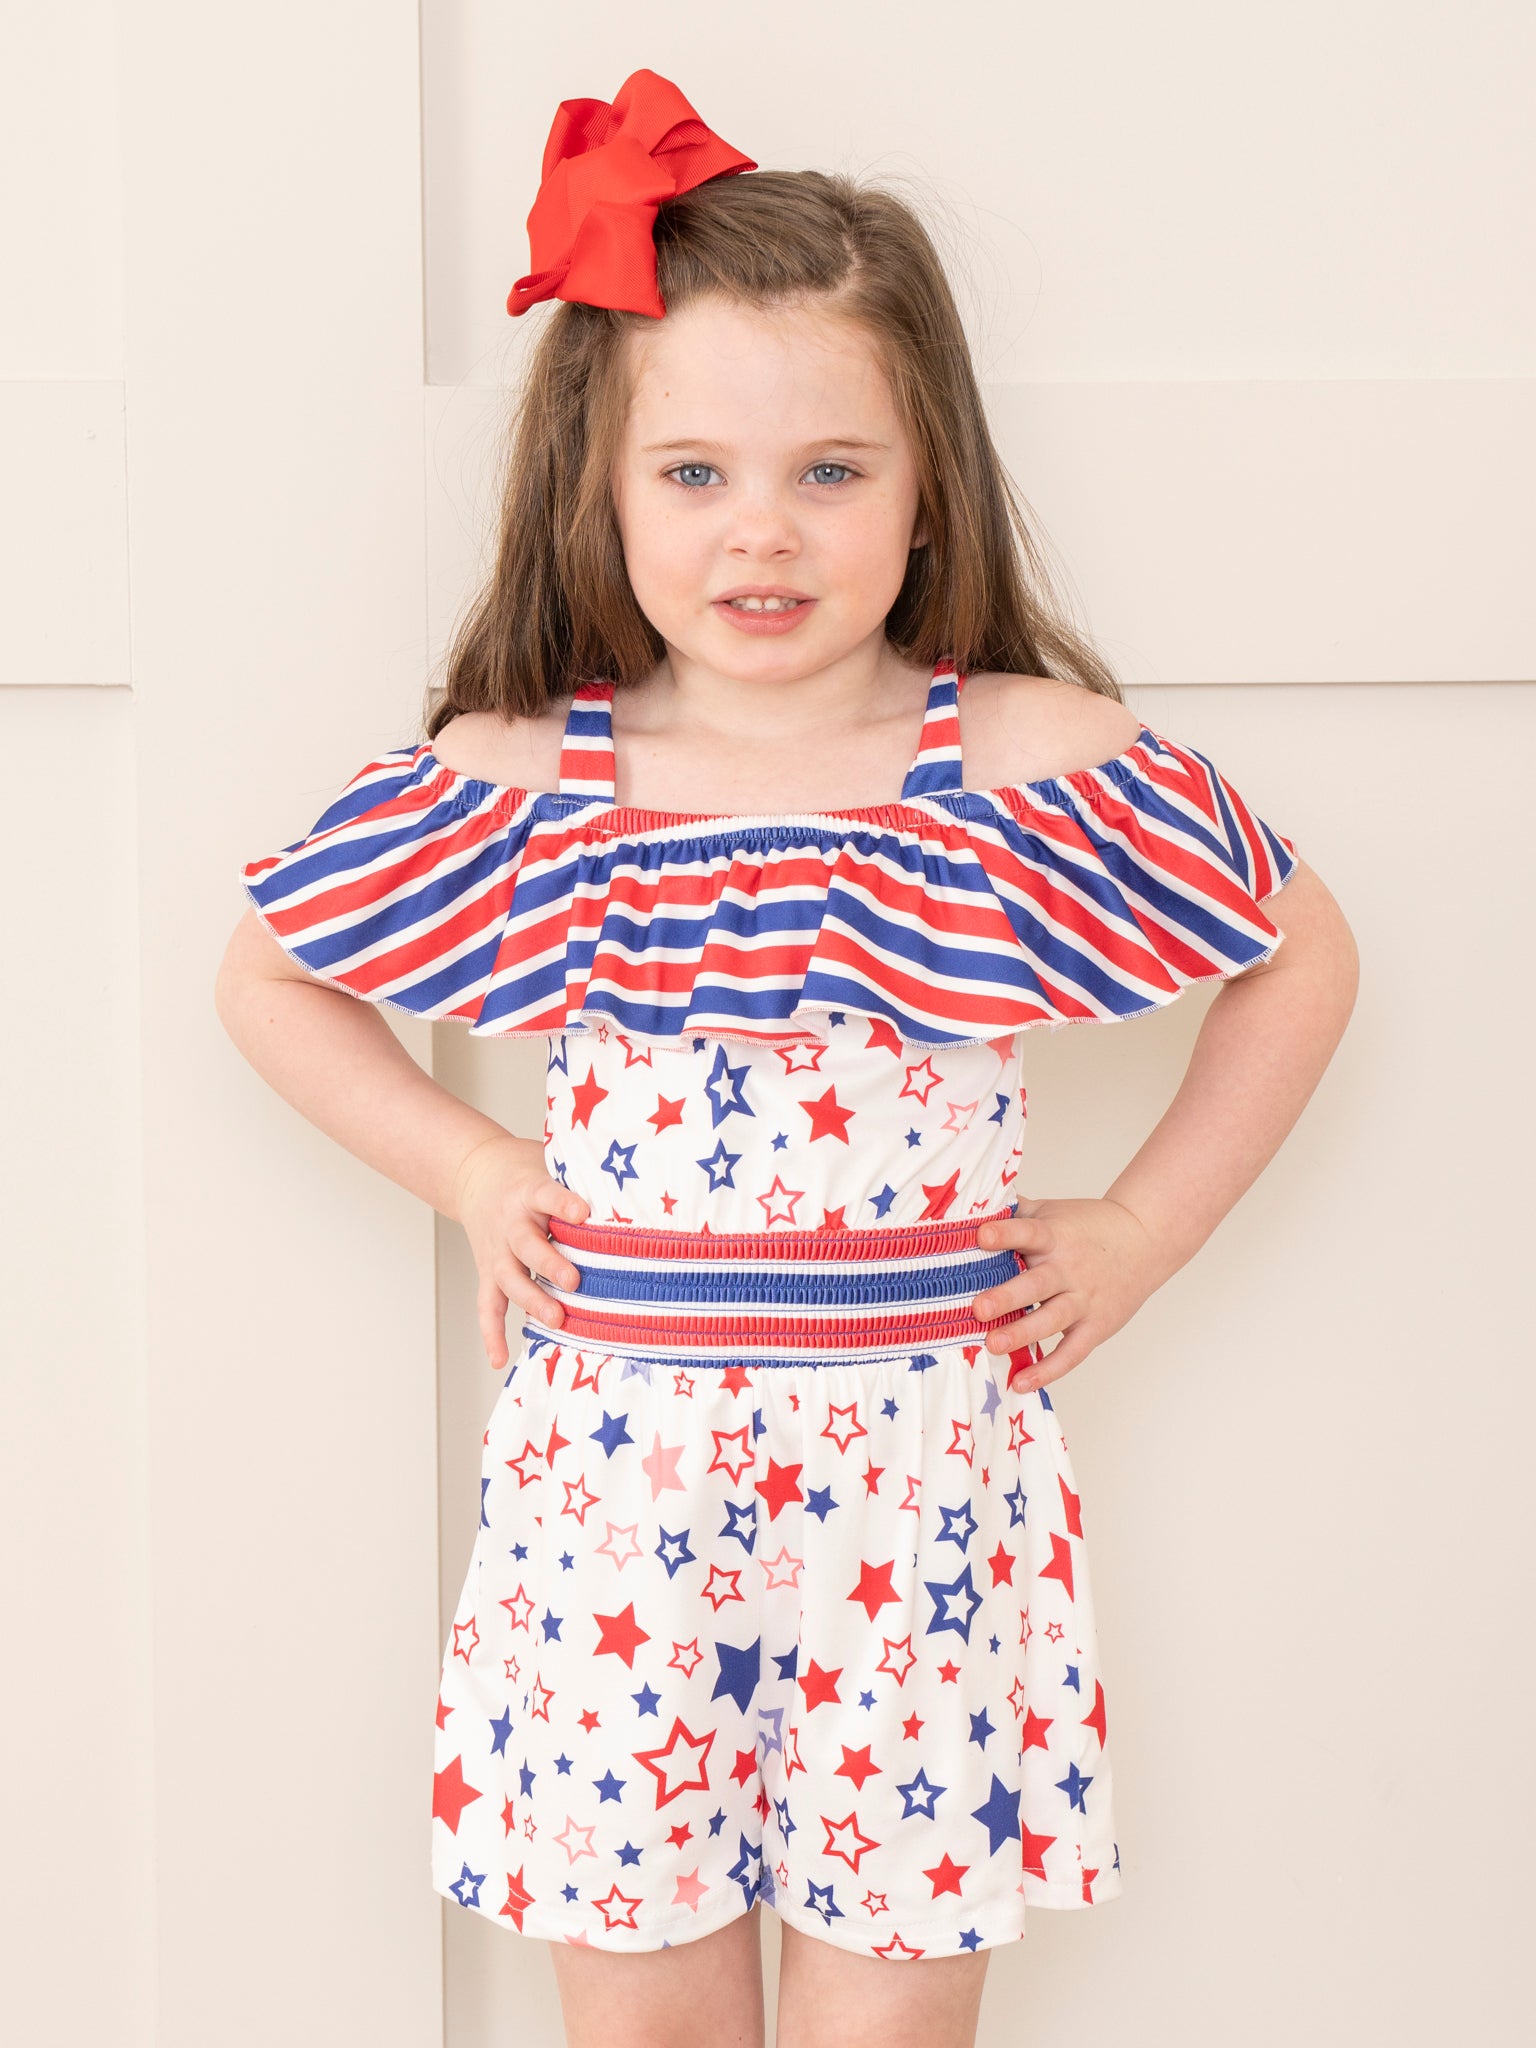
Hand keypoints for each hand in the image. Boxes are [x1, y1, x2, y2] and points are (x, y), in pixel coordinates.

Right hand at [450, 1132, 590, 1368]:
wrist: (476, 1173)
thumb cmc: (527, 1174)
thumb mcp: (551, 1164)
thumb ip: (584, 1181)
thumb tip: (638, 1192)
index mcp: (529, 1192)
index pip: (546, 1195)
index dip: (563, 1204)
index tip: (583, 1213)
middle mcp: (511, 1223)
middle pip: (525, 1245)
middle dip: (549, 1264)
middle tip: (574, 1282)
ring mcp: (497, 1250)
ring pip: (509, 1278)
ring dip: (531, 1300)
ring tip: (556, 1320)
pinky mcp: (488, 1271)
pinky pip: (487, 1305)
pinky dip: (491, 1333)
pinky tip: (499, 1358)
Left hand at [972, 1195, 1164, 1392]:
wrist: (1144, 1239)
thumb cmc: (1088, 1226)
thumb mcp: (1052, 1210)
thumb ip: (1015, 1212)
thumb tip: (970, 1204)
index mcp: (1055, 1236)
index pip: (1029, 1232)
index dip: (1006, 1234)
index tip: (981, 1236)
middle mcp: (1069, 1269)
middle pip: (1037, 1284)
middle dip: (1007, 1297)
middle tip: (979, 1308)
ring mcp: (1084, 1300)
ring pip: (1052, 1320)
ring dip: (1022, 1334)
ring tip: (993, 1345)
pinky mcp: (1095, 1326)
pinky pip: (1071, 1353)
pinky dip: (1049, 1370)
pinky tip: (1021, 1382)